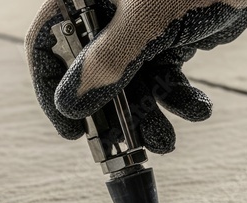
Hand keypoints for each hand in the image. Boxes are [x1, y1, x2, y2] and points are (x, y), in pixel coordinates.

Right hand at [25, 0, 246, 153]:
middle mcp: (106, 12)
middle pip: (93, 73)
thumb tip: (69, 105)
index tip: (72, 130)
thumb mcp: (146, 21)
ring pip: (131, 84)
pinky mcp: (170, 37)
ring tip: (167, 140)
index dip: (51, 89)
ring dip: (151, 115)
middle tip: (129, 144)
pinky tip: (199, 108)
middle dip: (115, 113)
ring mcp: (139, 27)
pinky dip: (181, 99)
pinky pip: (165, 79)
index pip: (47, 42)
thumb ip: (107, 63)